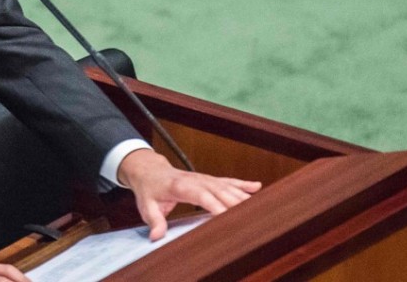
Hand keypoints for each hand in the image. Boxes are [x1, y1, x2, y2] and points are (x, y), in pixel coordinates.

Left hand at [117, 148, 261, 240]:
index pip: (202, 196)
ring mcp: (204, 178)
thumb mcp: (146, 206)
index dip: (216, 206)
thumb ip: (154, 220)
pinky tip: (257, 187)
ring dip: (243, 197)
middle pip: (220, 192)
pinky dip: (243, 184)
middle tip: (251, 219)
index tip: (228, 218)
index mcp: (181, 186)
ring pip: (227, 186)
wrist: (150, 170)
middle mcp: (196, 180)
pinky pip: (228, 181)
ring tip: (260, 209)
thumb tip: (156, 236)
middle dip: (235, 205)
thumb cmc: (149, 189)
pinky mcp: (209, 179)